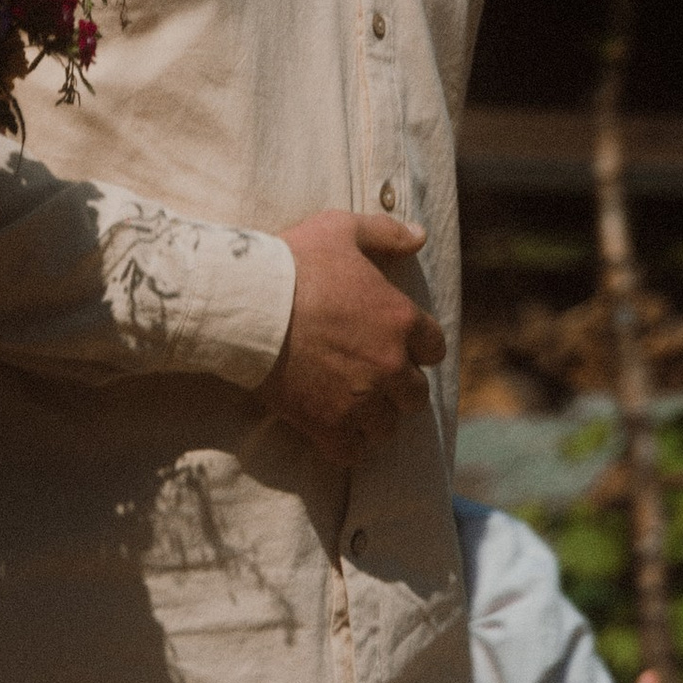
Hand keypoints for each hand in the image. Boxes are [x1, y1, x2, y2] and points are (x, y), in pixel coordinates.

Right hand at [261, 210, 445, 461]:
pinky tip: (332, 427)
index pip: (434, 347)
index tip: (395, 342)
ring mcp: (360, 400)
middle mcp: (389, 364)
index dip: (416, 345)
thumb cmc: (294, 261)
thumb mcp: (341, 229)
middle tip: (370, 375)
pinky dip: (347, 445)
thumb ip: (386, 233)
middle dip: (397, 386)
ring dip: (374, 417)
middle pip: (415, 394)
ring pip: (387, 427)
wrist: (249, 303)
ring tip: (352, 404)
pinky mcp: (328, 425)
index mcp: (400, 319)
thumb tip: (420, 236)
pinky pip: (353, 452)